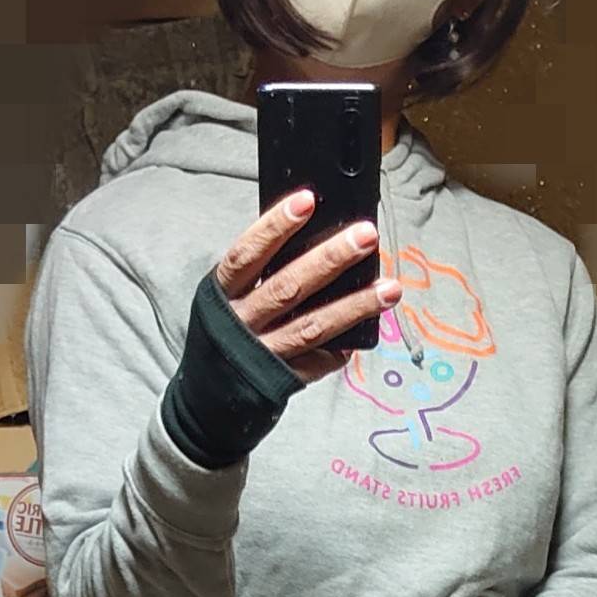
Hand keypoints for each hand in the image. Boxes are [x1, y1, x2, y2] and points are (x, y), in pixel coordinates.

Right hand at [215, 191, 400, 384]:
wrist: (206, 396)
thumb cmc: (224, 331)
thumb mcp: (228, 296)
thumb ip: (262, 272)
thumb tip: (317, 236)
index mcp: (223, 294)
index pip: (247, 254)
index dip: (274, 227)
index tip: (306, 200)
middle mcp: (241, 324)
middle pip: (288, 287)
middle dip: (330, 260)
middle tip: (365, 236)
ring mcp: (262, 355)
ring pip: (312, 327)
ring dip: (354, 306)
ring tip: (389, 289)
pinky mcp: (282, 380)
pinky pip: (318, 362)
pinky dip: (342, 347)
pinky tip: (367, 332)